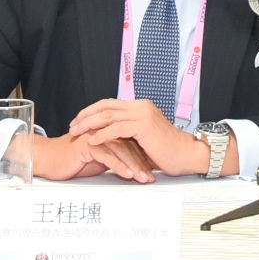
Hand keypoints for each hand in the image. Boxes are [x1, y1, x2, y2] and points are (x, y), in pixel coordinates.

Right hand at [32, 131, 156, 182]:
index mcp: (109, 131)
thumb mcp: (100, 160)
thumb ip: (115, 157)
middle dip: (141, 162)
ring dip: (133, 165)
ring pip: (120, 149)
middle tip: (150, 177)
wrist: (51, 161)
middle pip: (129, 144)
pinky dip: (118, 165)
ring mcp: (96, 135)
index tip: (152, 172)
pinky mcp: (87, 144)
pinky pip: (107, 155)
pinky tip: (127, 174)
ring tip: (142, 178)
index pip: (132, 143)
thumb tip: (134, 166)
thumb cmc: (75, 161)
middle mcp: (104, 130)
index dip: (143, 158)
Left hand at [65, 99, 215, 176]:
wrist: (186, 155)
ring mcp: (142, 114)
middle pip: (106, 106)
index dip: (92, 111)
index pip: (110, 104)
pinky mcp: (143, 126)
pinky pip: (117, 128)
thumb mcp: (143, 138)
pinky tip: (92, 140)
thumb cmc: (166, 151)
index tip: (78, 121)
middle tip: (72, 125)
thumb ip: (127, 133)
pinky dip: (102, 134)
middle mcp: (140, 107)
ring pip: (109, 115)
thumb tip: (108, 136)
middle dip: (86, 116)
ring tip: (77, 132)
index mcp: (140, 107)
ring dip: (89, 124)